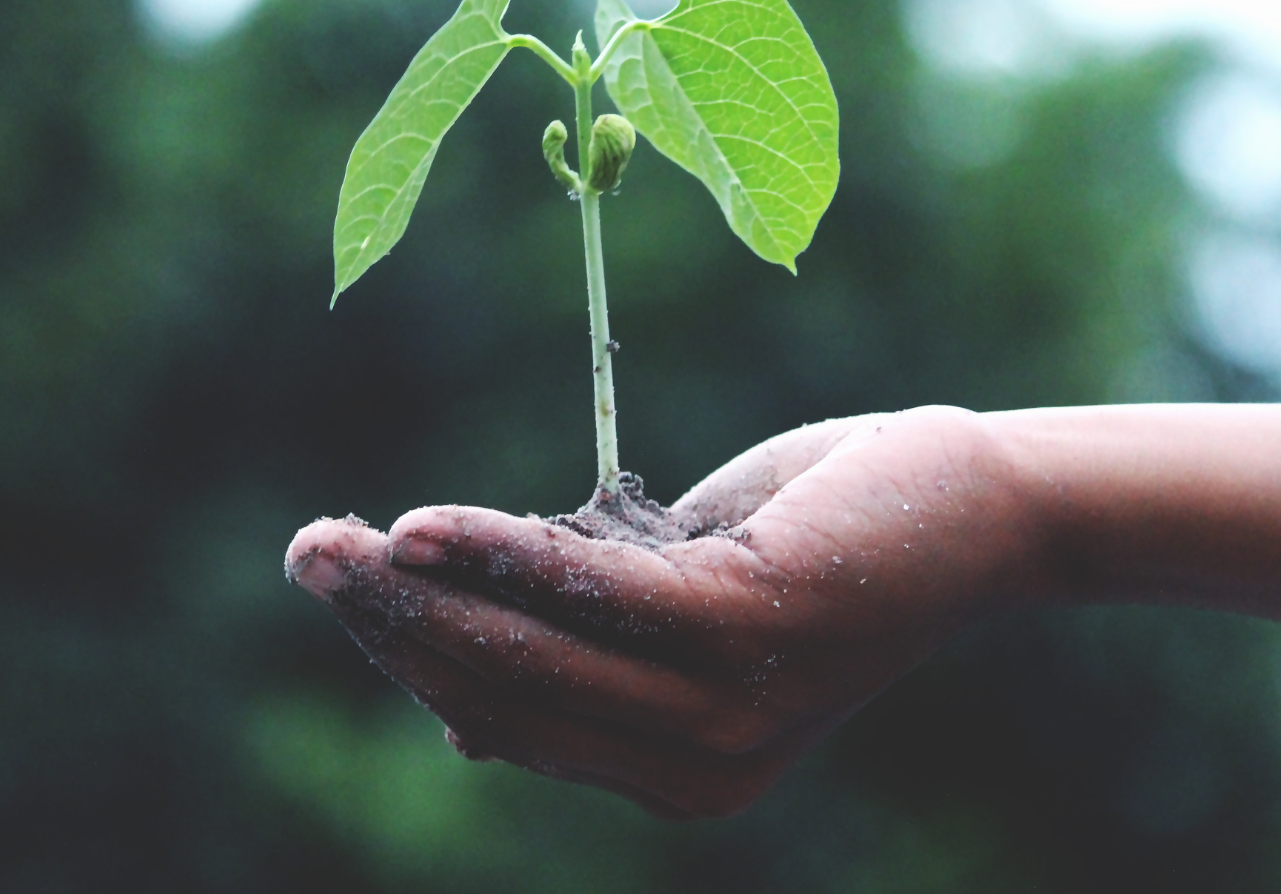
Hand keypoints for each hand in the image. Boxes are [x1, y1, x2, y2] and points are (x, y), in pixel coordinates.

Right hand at [284, 406, 1055, 817]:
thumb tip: (457, 714)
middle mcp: (699, 769)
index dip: (415, 658)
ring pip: (533, 653)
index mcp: (677, 773)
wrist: (974, 506)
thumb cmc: (820, 539)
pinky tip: (424, 527)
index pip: (511, 721)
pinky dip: (502, 556)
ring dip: (420, 594)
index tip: (345, 586)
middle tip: (306, 554)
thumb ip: (587, 649)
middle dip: (392, 627)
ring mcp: (727, 711)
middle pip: (504, 695)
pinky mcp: (749, 632)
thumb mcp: (683, 603)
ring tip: (335, 543)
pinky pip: (592, 593)